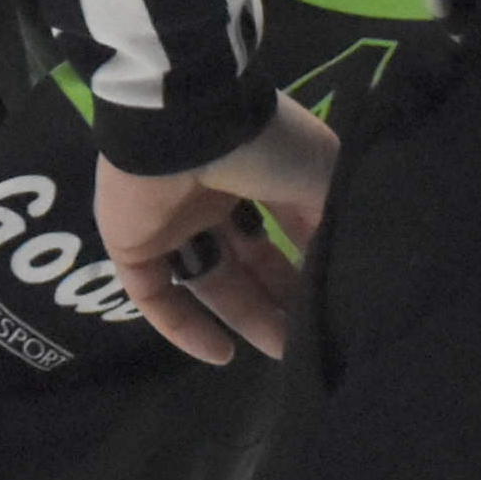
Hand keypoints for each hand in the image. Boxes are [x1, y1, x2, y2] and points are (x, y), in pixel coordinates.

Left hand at [98, 94, 338, 363]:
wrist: (181, 123)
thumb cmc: (258, 144)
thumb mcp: (323, 175)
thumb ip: (332, 222)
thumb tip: (350, 269)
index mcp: (254, 172)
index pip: (286, 229)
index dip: (311, 266)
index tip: (340, 303)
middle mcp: (212, 196)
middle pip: (248, 261)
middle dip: (281, 300)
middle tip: (312, 339)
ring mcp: (168, 221)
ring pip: (208, 280)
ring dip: (245, 317)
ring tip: (283, 352)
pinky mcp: (130, 243)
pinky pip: (154, 293)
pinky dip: (183, 327)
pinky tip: (220, 356)